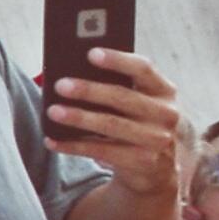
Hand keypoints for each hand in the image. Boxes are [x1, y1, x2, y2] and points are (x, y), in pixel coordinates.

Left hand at [43, 47, 179, 202]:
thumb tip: (75, 73)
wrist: (162, 166)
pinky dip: (72, 146)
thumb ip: (121, 86)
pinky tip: (52, 140)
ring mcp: (157, 140)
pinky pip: (101, 151)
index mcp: (165, 91)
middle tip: (60, 85)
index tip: (91, 53)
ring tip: (52, 111)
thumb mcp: (143, 102)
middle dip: (89, 90)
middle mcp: (166, 114)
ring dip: (79, 118)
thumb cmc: (141, 122)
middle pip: (123, 97)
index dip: (117, 60)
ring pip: (111, 125)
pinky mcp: (142, 162)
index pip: (143, 68)